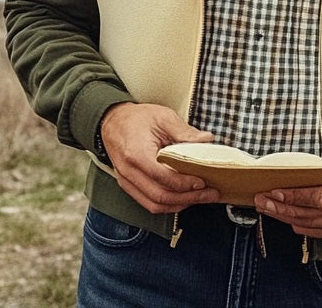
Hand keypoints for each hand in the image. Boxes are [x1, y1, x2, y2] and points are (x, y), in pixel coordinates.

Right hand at [99, 102, 220, 213]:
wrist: (112, 121)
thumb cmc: (137, 118)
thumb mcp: (162, 117)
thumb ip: (184, 131)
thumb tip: (206, 140)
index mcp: (136, 154)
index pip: (162, 177)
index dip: (184, 184)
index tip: (202, 182)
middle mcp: (129, 172)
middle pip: (159, 196)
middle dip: (188, 198)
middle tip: (209, 194)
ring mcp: (127, 181)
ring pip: (154, 204)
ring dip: (180, 205)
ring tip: (201, 198)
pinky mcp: (129, 186)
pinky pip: (148, 203)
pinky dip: (168, 204)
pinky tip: (184, 199)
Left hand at [253, 146, 321, 240]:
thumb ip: (320, 163)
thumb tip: (291, 167)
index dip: (297, 197)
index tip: (275, 191)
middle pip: (314, 216)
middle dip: (284, 209)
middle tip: (262, 200)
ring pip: (313, 228)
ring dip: (287, 219)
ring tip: (268, 208)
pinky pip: (318, 233)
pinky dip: (299, 226)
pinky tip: (285, 216)